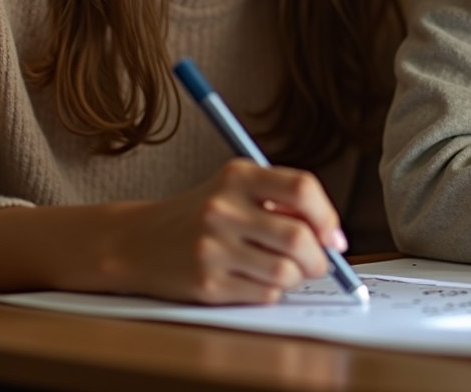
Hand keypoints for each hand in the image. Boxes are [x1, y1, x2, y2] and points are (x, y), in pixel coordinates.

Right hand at [107, 159, 347, 303]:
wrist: (137, 242)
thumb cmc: (201, 215)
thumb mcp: (235, 189)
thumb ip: (282, 201)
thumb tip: (333, 238)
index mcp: (237, 176)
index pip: (302, 188)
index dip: (327, 216)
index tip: (333, 236)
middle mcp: (223, 209)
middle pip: (298, 238)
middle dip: (319, 258)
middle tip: (317, 263)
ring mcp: (212, 248)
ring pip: (286, 272)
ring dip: (296, 278)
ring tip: (284, 271)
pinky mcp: (206, 284)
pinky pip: (264, 294)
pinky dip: (271, 292)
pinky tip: (255, 280)